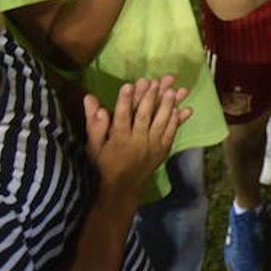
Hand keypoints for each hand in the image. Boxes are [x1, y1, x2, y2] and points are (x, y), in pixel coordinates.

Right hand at [84, 76, 190, 195]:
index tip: (128, 85)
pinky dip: (176, 122)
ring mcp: (152, 146)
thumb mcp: (94, 147)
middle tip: (154, 81)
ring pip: (160, 123)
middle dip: (149, 97)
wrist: (122, 189)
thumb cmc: (104, 165)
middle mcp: (137, 142)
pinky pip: (170, 134)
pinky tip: (180, 109)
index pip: (122, 116)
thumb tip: (89, 99)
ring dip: (167, 106)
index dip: (125, 100)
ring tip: (172, 90)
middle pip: (144, 116)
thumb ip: (94, 123)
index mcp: (119, 139)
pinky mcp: (162, 150)